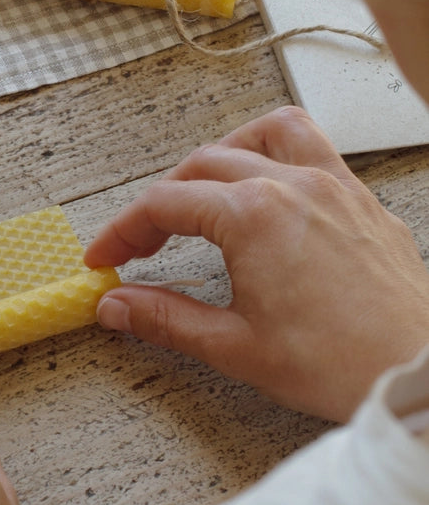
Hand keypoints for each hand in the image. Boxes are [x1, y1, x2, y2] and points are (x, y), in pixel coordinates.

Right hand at [84, 106, 428, 421]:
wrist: (417, 371)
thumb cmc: (344, 363)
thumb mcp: (236, 347)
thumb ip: (166, 319)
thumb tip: (118, 306)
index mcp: (255, 216)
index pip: (164, 204)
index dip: (124, 231)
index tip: (107, 258)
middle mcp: (294, 186)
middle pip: (203, 164)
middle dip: (161, 200)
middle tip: (142, 242)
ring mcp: (335, 187)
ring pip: (265, 134)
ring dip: (223, 152)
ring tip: (202, 187)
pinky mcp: (364, 202)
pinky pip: (315, 148)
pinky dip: (278, 156)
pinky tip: (270, 190)